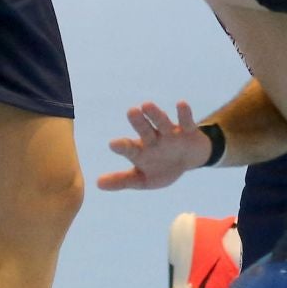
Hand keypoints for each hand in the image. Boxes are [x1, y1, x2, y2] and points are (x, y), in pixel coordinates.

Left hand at [96, 101, 211, 191]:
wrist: (188, 159)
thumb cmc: (161, 168)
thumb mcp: (143, 179)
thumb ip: (123, 180)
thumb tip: (97, 184)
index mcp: (140, 151)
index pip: (129, 148)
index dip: (122, 147)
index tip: (112, 144)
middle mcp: (153, 139)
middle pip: (144, 130)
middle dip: (138, 122)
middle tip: (130, 111)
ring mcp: (170, 133)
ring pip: (162, 122)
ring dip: (155, 115)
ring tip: (146, 105)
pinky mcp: (187, 130)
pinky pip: (186, 121)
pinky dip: (184, 113)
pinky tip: (180, 104)